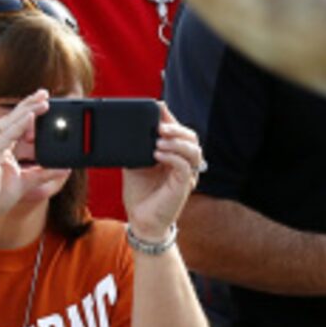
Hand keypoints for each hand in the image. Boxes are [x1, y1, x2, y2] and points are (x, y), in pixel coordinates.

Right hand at [0, 90, 49, 228]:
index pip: (13, 123)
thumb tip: (64, 168)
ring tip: (44, 101)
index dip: (28, 111)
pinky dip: (19, 125)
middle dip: (29, 104)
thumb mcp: (25, 182)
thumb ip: (43, 173)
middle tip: (46, 92)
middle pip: (12, 118)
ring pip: (9, 123)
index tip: (44, 102)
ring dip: (28, 110)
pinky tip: (30, 116)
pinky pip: (5, 136)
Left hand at [122, 105, 202, 241]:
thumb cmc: (140, 193)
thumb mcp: (134, 163)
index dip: (171, 118)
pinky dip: (173, 157)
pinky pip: (185, 166)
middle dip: (176, 127)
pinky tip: (158, 154)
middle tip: (158, 125)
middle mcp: (183, 163)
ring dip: (176, 141)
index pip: (179, 131)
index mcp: (174, 155)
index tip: (158, 107)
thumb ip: (137, 146)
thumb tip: (132, 127)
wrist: (140, 219)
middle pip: (191, 137)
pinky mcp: (184, 186)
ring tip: (158, 140)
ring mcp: (186, 175)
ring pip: (194, 150)